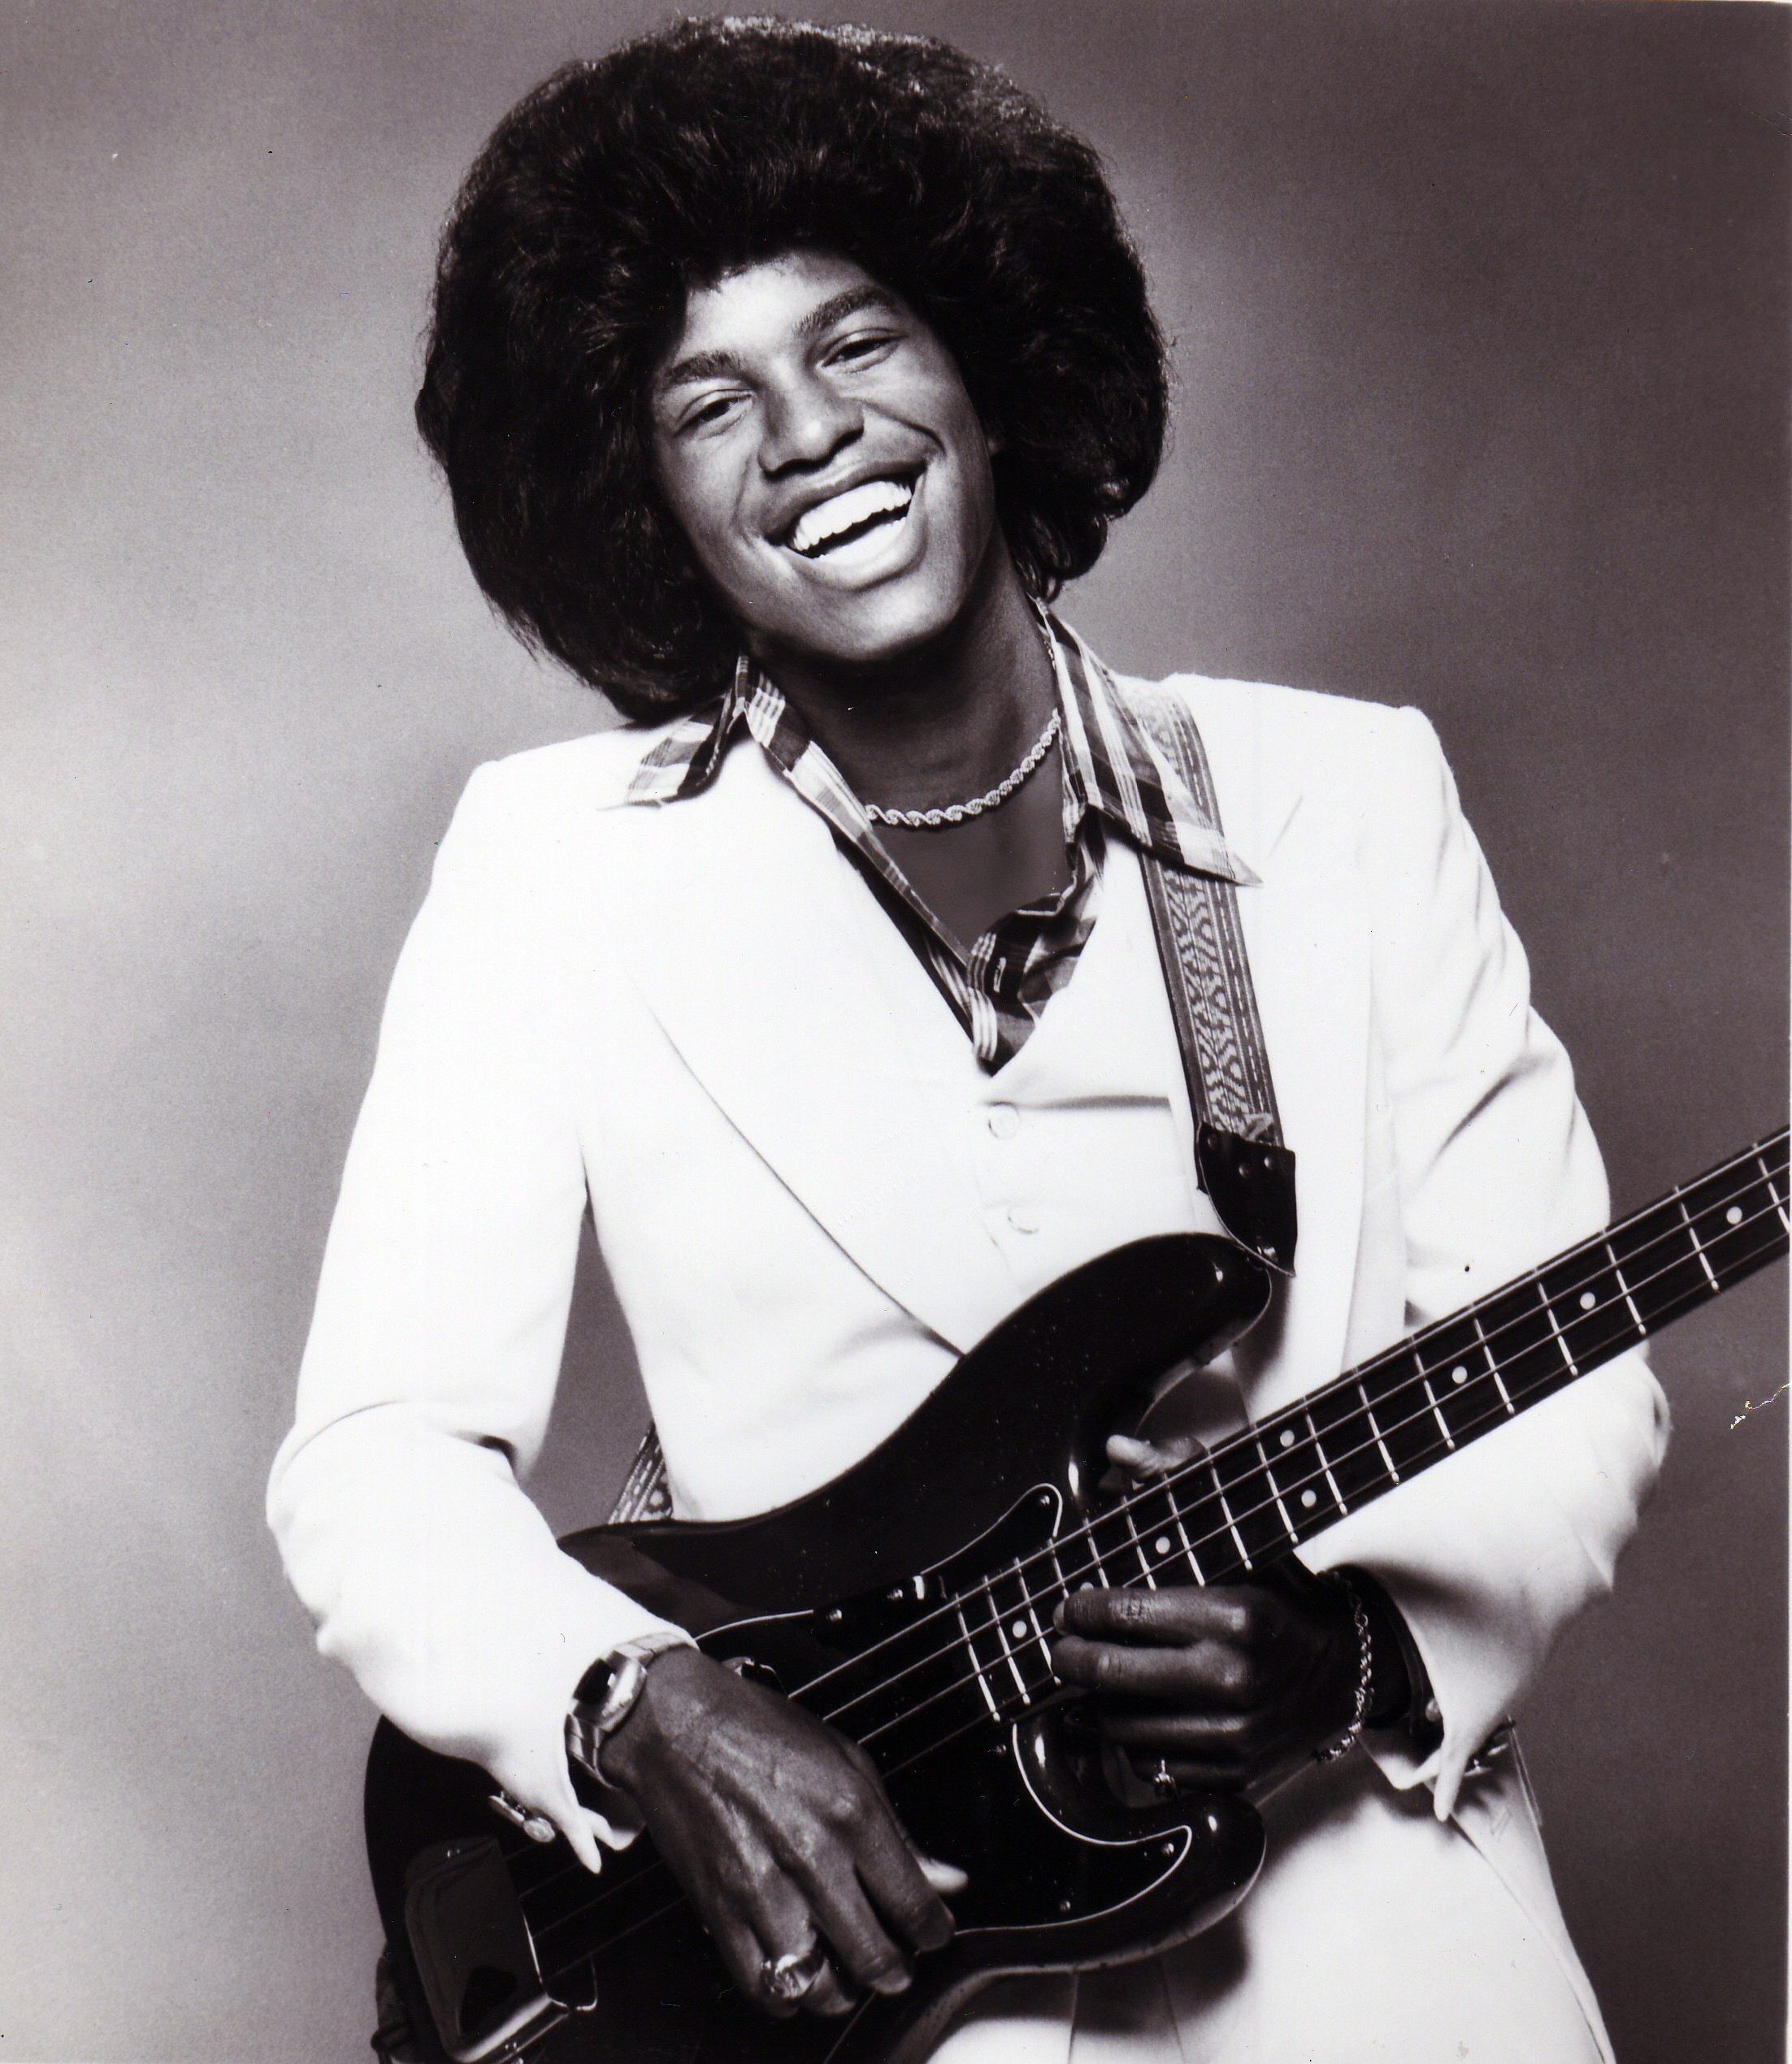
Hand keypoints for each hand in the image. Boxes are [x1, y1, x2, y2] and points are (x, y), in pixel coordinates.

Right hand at [599, 1647, 964, 2019]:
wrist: (677, 1728)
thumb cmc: (759, 1732)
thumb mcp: (847, 1760)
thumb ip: (898, 1828)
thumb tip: (944, 1878)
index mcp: (851, 1813)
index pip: (913, 1902)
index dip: (934, 1930)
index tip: (933, 1932)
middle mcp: (811, 1857)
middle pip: (874, 1957)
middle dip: (896, 1971)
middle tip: (898, 1964)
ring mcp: (762, 1891)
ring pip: (821, 1986)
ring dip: (844, 1990)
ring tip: (849, 1974)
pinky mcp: (719, 1912)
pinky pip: (762, 1985)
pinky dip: (787, 1996)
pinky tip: (798, 1976)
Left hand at [1047, 1433, 1361, 1793]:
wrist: (1343, 1671)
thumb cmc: (1280, 1595)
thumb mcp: (1240, 1532)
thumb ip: (1175, 1477)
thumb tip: (1115, 1448)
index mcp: (1235, 1617)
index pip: (1126, 1616)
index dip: (1083, 1611)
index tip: (1069, 1606)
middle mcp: (1235, 1679)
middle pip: (1112, 1676)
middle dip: (1071, 1658)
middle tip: (1059, 1646)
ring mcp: (1234, 1734)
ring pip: (1124, 1727)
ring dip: (1098, 1703)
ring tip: (1096, 1678)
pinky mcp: (1232, 1775)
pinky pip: (1152, 1766)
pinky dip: (1134, 1742)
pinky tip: (1137, 1713)